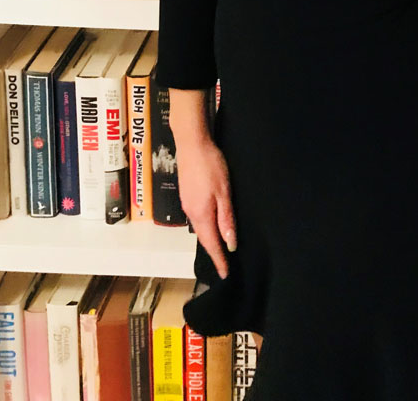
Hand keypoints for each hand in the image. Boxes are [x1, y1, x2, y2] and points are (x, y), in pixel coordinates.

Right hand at [175, 137, 236, 279]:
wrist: (192, 143)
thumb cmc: (210, 165)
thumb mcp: (224, 192)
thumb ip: (226, 218)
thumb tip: (230, 244)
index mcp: (201, 214)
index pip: (211, 244)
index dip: (219, 260)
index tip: (225, 274)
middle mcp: (191, 213)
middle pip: (204, 238)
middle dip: (214, 252)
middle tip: (224, 265)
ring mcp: (187, 203)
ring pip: (200, 228)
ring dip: (210, 239)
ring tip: (221, 248)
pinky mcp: (187, 195)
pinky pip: (197, 217)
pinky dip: (206, 226)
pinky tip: (212, 224)